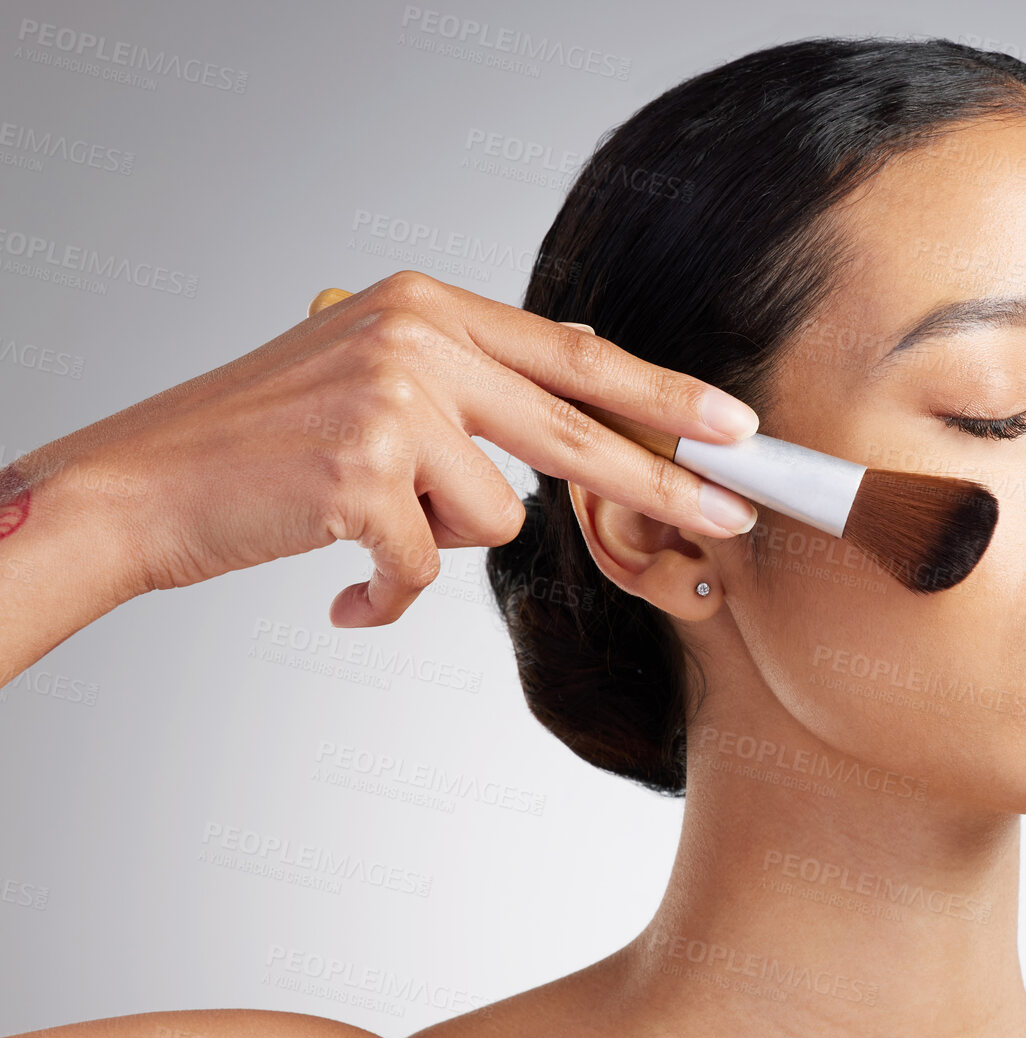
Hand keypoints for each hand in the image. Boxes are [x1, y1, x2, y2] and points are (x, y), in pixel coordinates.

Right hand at [53, 270, 760, 626]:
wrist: (141, 484)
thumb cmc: (261, 442)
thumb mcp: (372, 372)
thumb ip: (473, 380)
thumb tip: (588, 391)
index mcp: (428, 306)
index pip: (576, 356)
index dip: (664, 396)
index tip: (734, 426)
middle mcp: (417, 340)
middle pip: (579, 429)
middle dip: (664, 484)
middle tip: (737, 517)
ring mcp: (390, 404)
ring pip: (497, 517)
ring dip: (438, 542)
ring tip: (364, 523)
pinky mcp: (362, 476)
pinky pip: (429, 572)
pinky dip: (389, 595)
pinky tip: (343, 584)